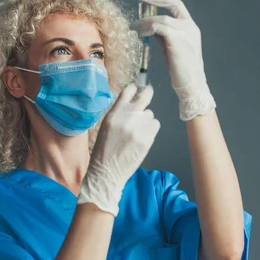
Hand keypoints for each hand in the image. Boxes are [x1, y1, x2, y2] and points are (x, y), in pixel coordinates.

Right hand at [77, 84, 159, 215]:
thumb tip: (134, 102)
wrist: (106, 171)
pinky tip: (142, 139)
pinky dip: (151, 131)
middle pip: (145, 96)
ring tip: (136, 133)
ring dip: (147, 121)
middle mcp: (127, 117)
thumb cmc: (104, 150)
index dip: (135, 89)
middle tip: (148, 91)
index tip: (138, 88)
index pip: (128, 91)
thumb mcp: (107, 126)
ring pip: (150, 115)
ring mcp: (138, 127)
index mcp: (114, 113)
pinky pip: (155, 126)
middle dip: (147, 93)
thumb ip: (120, 113)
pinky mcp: (147, 138)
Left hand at [132, 0, 215, 121]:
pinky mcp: (178, 41)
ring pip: (161, 19)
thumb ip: (163, 33)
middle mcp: (189, 27)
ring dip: (144, 21)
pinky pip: (159, 28)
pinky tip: (140, 33)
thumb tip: (149, 25)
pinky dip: (147, 29)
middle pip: (172, 3)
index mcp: (189, 26)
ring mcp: (185, 33)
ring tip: (134, 27)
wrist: (191, 84)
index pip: (177, 3)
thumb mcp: (171, 46)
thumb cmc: (180, 68)